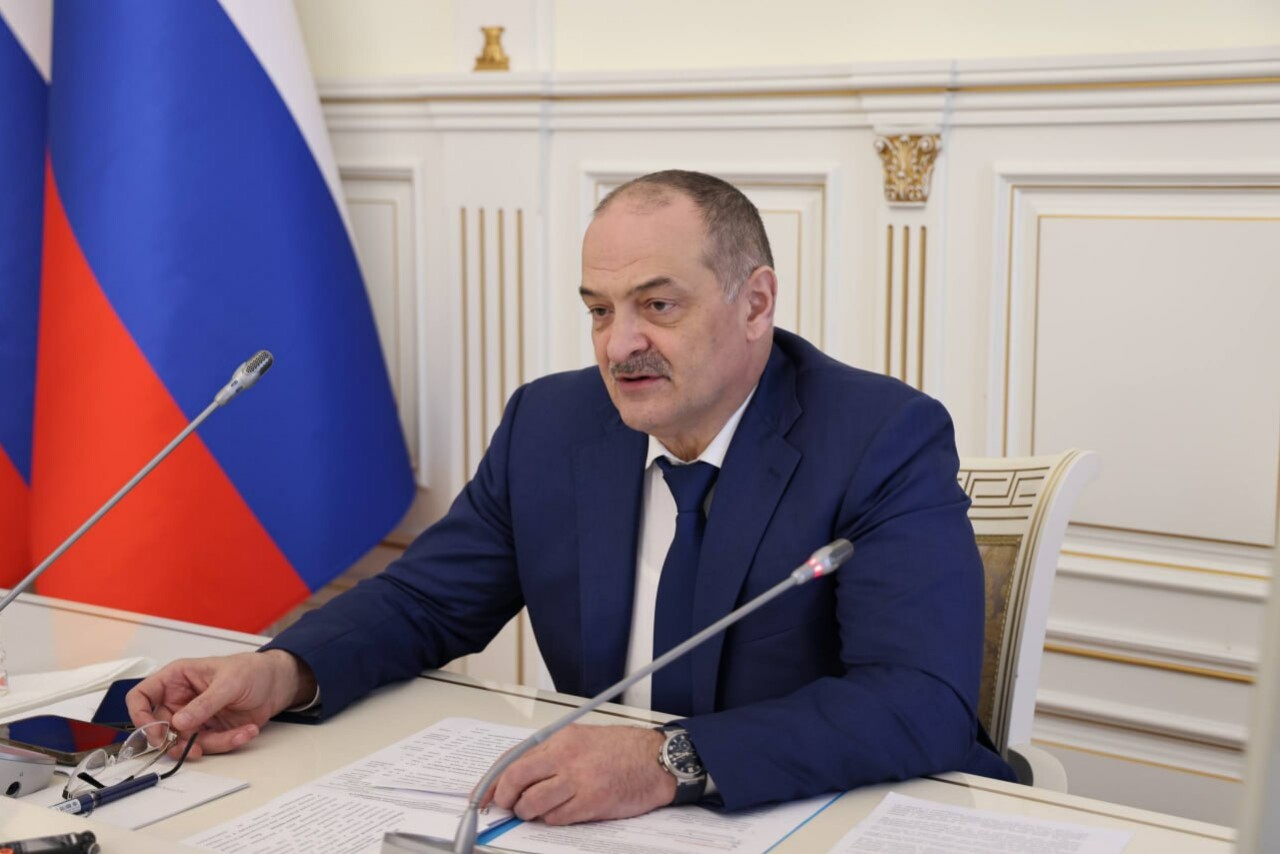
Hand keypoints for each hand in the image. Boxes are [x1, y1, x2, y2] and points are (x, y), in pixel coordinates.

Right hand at [126, 650, 315, 758]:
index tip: (155, 733)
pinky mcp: (210, 730)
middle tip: (196, 746)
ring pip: (187, 742)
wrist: (277, 682)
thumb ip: (204, 703)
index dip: (140, 716)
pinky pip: (209, 745)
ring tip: (241, 731)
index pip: (141, 696)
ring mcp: (195, 717)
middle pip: (161, 728)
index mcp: (177, 678)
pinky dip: (229, 742)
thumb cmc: (252, 670)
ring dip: (213, 743)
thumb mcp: (229, 682)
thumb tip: (179, 722)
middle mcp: (181, 700)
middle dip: (180, 741)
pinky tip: (247, 731)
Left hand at [487, 724, 673, 824]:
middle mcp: (567, 756)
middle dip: (505, 798)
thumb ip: (552, 755)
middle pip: (516, 779)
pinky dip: (552, 820)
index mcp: (562, 739)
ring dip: (528, 813)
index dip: (492, 780)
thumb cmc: (624, 750)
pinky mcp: (592, 802)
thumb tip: (518, 777)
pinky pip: (557, 818)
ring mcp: (579, 780)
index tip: (482, 795)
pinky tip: (561, 813)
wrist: (658, 760)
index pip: (513, 758)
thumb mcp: (582, 740)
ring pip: (533, 804)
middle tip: (506, 807)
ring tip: (536, 811)